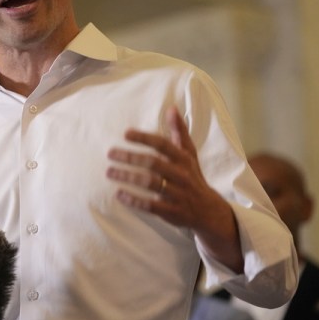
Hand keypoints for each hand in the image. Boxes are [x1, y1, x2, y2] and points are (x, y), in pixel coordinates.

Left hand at [106, 106, 241, 271]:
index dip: (144, 138)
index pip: (163, 145)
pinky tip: (119, 194)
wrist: (208, 210)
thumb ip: (179, 132)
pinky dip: (133, 200)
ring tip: (109, 172)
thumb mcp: (189, 154)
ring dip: (127, 176)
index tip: (126, 134)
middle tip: (110, 153)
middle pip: (153, 163)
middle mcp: (181, 175)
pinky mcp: (171, 211)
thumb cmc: (193, 177)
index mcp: (183, 159)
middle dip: (130, 157)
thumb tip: (172, 108)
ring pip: (149, 183)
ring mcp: (176, 193)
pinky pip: (150, 205)